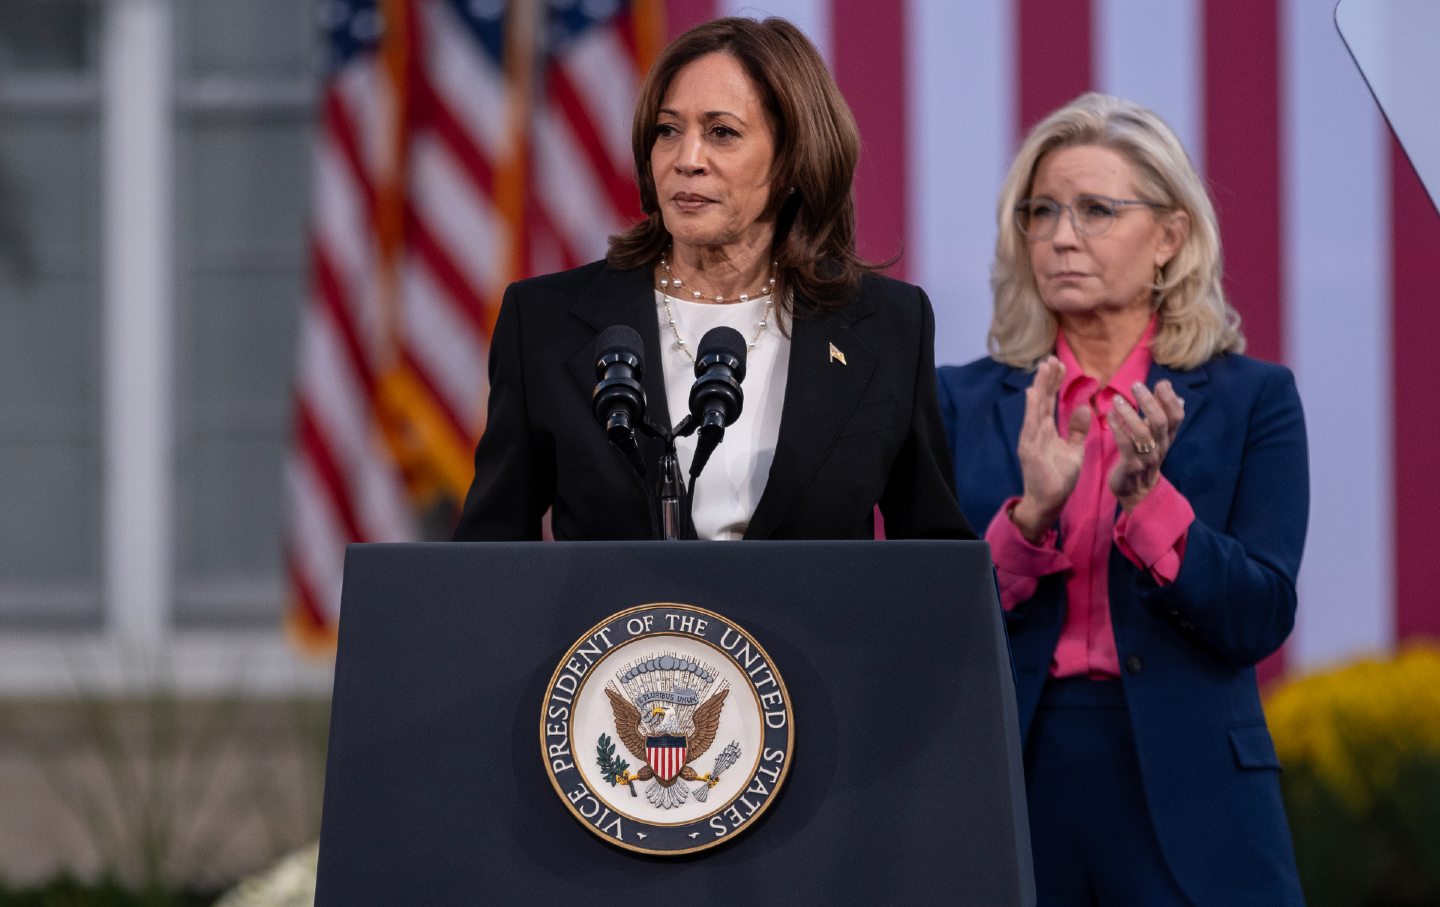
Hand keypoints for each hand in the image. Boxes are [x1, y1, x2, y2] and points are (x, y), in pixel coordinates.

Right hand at [1011, 356, 1091, 540]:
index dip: (1054, 384)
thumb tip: (1080, 408)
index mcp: (1045, 431)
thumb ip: (1075, 430)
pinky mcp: (1030, 450)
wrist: (1048, 503)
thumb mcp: (1073, 450)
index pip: (1050, 402)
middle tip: (1052, 358)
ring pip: (1037, 408)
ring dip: (1040, 388)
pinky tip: (1034, 393)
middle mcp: (1036, 431)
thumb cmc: (1059, 479)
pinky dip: (1032, 409)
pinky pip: (1032, 426)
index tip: (1060, 365)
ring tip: (1044, 368)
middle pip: (1042, 400)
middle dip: (1047, 380)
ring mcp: (1031, 439)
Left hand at [1107, 379, 1184, 510]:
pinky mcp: (1132, 466)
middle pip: (1160, 421)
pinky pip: (1126, 444)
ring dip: (1129, 413)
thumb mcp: (1156, 438)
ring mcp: (1147, 457)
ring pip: (1143, 433)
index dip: (1170, 399)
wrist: (1136, 493)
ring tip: (1116, 399)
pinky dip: (1118, 428)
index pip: (1177, 417)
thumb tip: (1176, 395)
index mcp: (1167, 438)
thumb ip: (1162, 417)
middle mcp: (1160, 446)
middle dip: (1149, 402)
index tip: (1161, 383)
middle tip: (1135, 385)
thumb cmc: (1144, 459)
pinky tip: (1109, 416)